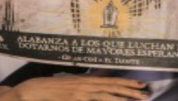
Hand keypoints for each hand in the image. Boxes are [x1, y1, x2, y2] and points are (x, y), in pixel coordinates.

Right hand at [0, 76, 148, 100]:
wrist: (32, 90)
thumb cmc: (51, 87)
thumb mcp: (72, 82)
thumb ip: (88, 81)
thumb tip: (103, 79)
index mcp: (85, 80)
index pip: (110, 81)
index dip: (126, 83)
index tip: (141, 85)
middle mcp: (84, 85)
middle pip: (111, 87)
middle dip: (130, 91)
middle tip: (146, 94)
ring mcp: (79, 93)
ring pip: (105, 95)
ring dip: (122, 97)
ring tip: (137, 99)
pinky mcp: (73, 99)